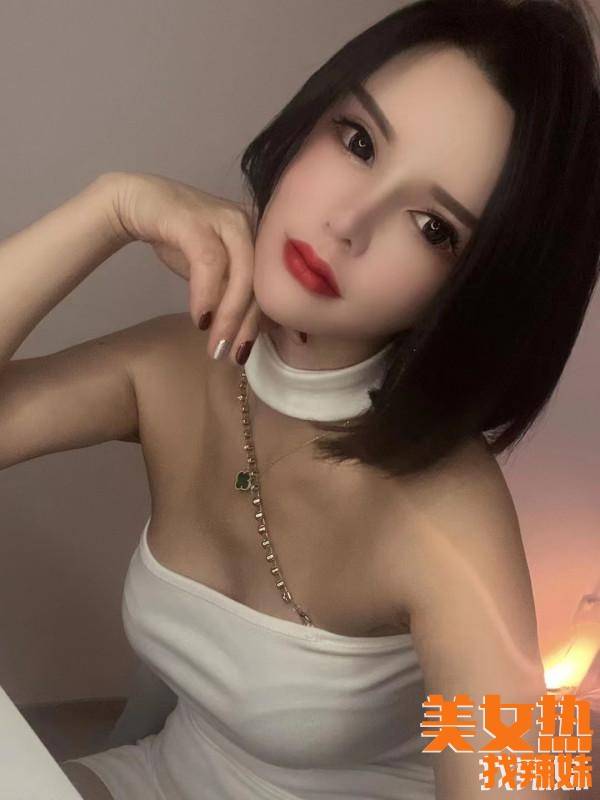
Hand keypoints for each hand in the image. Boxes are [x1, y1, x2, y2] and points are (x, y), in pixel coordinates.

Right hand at [102, 169, 262, 363]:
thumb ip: (240, 293)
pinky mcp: (196, 221)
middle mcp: (251, 224)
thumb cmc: (185, 241)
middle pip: (261, 282)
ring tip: (216, 346)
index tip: (281, 345)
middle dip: (248, 325)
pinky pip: (209, 262)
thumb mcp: (219, 272)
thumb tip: (267, 329)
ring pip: (240, 274)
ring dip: (228, 316)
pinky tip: (200, 319)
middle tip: (236, 356)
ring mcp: (226, 219)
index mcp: (263, 235)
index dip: (279, 316)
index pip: (277, 282)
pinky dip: (205, 294)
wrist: (140, 204)